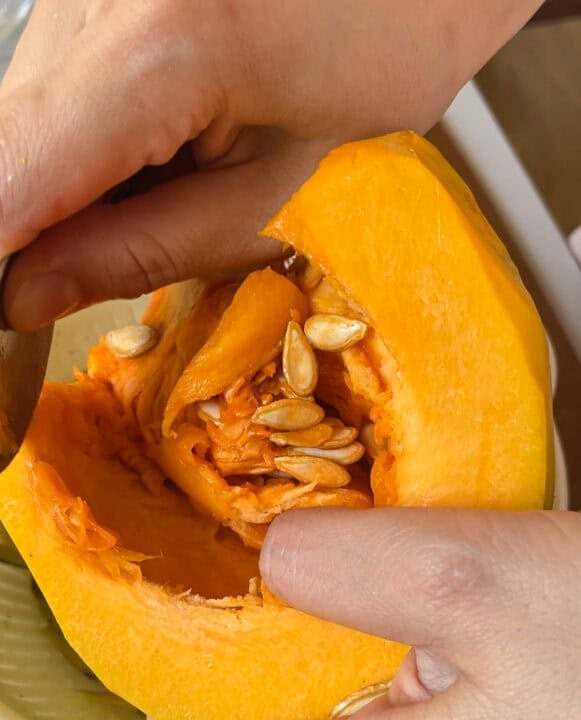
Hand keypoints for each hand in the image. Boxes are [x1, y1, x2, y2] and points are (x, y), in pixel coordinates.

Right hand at [0, 0, 542, 329]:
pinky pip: (52, 71)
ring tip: (161, 174)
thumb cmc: (381, 60)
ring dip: (62, 174)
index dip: (2, 253)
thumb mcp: (272, 195)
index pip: (14, 174)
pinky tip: (153, 133)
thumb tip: (29, 295)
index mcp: (159, 46)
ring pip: (22, 106)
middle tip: (88, 263)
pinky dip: (82, 129)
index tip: (9, 314)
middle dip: (32, 224)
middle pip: (8, 141)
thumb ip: (141, 250)